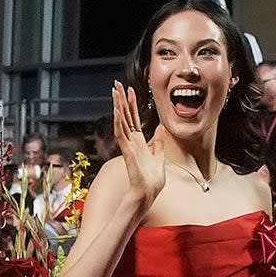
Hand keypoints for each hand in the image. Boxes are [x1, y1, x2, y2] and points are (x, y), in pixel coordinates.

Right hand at [112, 81, 165, 209]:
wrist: (148, 193)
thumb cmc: (152, 179)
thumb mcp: (159, 156)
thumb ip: (158, 142)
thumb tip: (161, 128)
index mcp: (139, 142)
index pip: (134, 118)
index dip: (132, 104)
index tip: (130, 90)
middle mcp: (132, 141)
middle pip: (125, 116)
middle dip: (121, 99)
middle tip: (116, 84)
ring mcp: (128, 146)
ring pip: (121, 121)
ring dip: (117, 106)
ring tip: (114, 91)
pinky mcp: (127, 151)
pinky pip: (121, 134)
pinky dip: (118, 122)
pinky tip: (116, 110)